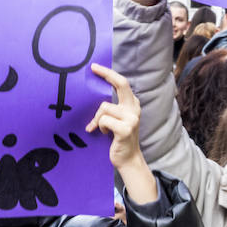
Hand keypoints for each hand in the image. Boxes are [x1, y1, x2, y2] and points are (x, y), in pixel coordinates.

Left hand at [86, 63, 157, 204]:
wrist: (128, 159)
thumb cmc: (118, 138)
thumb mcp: (117, 119)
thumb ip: (112, 107)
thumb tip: (92, 93)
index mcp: (132, 104)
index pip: (122, 82)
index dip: (108, 73)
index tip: (94, 67)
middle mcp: (134, 108)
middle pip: (121, 84)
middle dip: (106, 74)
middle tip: (92, 68)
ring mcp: (131, 118)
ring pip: (104, 107)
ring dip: (97, 119)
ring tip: (101, 129)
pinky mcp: (125, 129)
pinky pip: (104, 120)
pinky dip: (100, 127)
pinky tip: (105, 134)